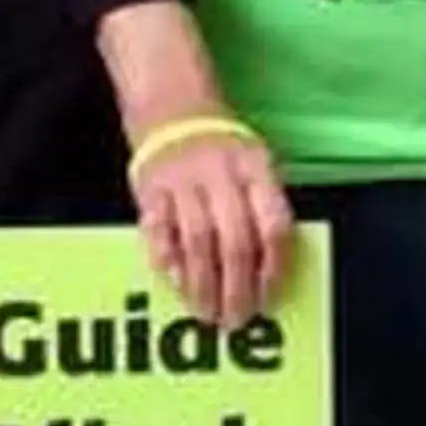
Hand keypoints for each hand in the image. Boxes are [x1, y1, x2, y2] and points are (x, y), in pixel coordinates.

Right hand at [133, 124, 294, 334]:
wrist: (173, 106)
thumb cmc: (223, 150)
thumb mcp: (255, 166)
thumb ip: (263, 210)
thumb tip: (271, 273)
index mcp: (256, 169)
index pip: (275, 225)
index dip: (274, 268)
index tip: (269, 299)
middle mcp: (222, 174)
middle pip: (235, 241)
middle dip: (237, 288)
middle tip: (236, 320)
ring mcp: (184, 180)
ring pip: (197, 241)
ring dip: (202, 284)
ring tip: (205, 313)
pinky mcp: (151, 187)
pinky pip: (158, 230)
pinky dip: (166, 260)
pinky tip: (175, 282)